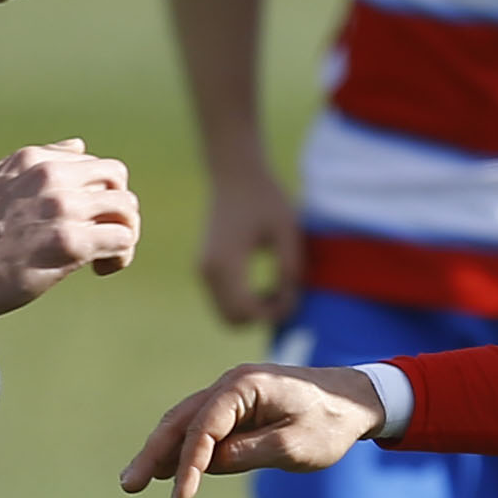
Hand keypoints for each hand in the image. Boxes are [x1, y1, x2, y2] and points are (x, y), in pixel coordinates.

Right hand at [0, 141, 139, 328]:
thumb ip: (38, 162)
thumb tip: (77, 146)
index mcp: (35, 159)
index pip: (92, 162)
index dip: (95, 191)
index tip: (84, 217)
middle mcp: (53, 177)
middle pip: (117, 178)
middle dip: (117, 207)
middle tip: (104, 234)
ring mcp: (65, 209)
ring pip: (126, 208)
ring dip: (123, 232)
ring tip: (105, 255)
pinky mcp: (72, 243)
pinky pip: (122, 239)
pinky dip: (121, 256)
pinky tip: (101, 268)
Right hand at [122, 363, 389, 497]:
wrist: (355, 400)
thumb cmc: (330, 422)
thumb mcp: (295, 446)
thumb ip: (250, 453)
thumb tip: (209, 464)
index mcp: (245, 386)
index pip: (205, 426)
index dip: (189, 463)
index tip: (180, 497)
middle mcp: (231, 384)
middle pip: (182, 419)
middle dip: (154, 452)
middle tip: (129, 485)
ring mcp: (232, 394)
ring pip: (185, 422)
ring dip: (160, 450)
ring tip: (135, 481)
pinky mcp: (236, 408)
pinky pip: (201, 427)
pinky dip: (182, 447)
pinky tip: (163, 469)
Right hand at [193, 165, 303, 327]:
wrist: (235, 176)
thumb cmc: (266, 198)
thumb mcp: (288, 230)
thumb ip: (291, 265)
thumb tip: (291, 297)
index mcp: (226, 261)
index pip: (247, 310)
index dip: (274, 312)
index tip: (294, 294)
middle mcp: (208, 270)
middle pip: (232, 320)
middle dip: (262, 316)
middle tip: (286, 294)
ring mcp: (203, 270)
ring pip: (226, 315)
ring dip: (253, 312)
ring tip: (277, 288)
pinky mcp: (205, 268)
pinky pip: (223, 302)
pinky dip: (244, 303)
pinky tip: (264, 284)